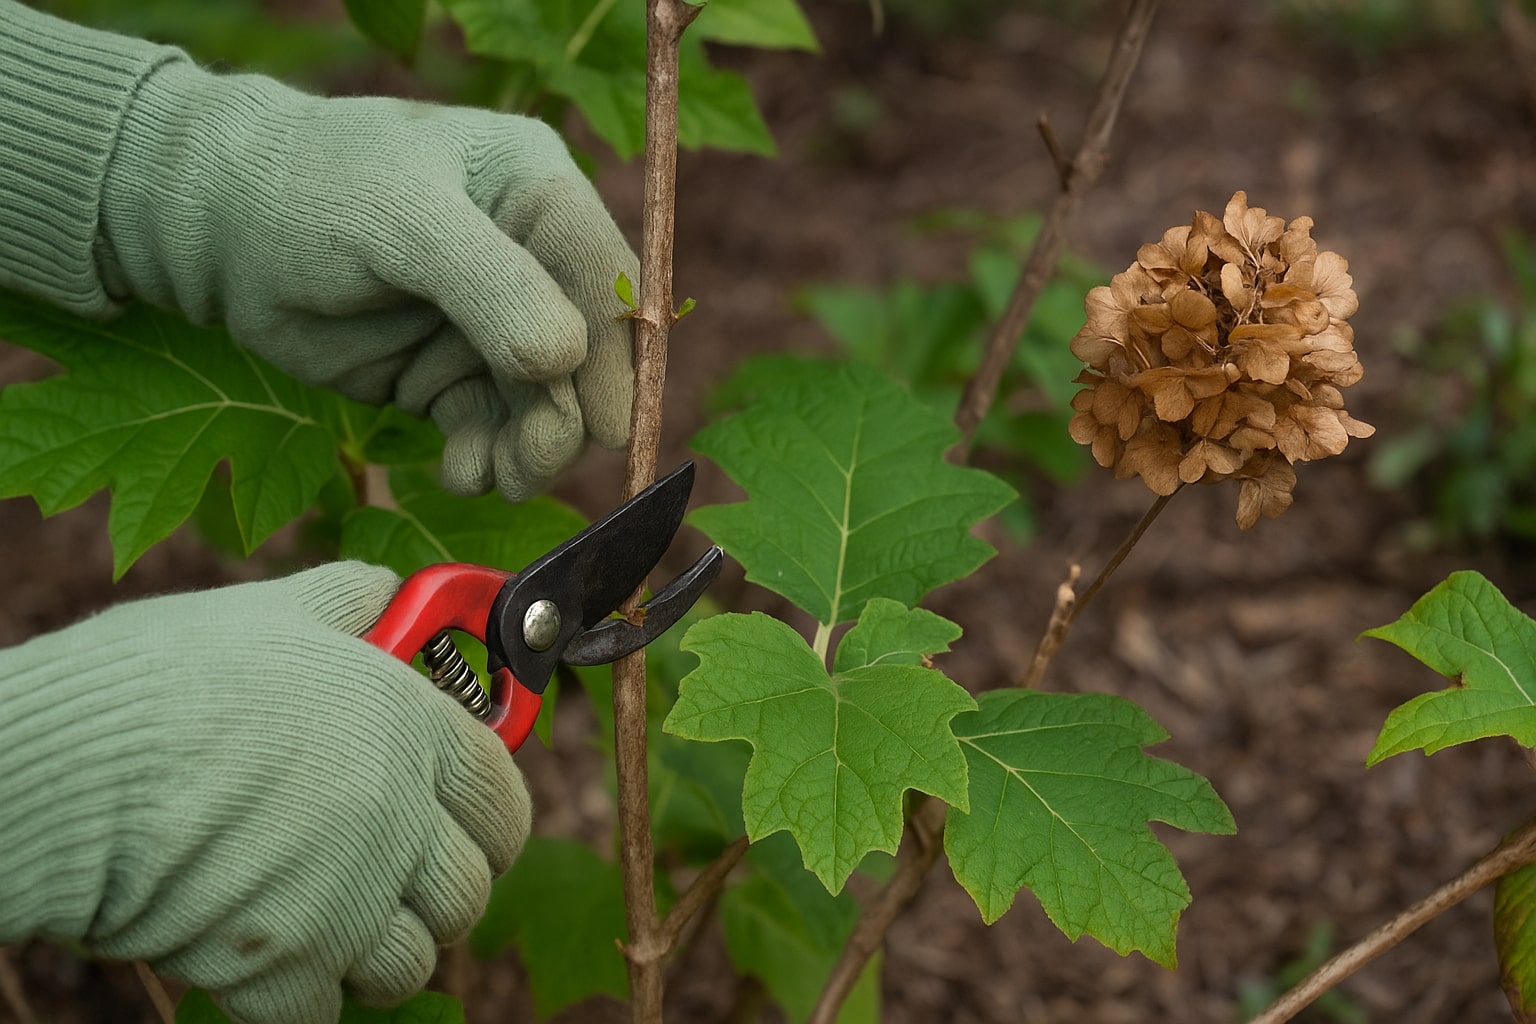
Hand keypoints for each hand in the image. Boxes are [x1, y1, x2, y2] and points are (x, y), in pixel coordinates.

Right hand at [0, 563, 529, 1023]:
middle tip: (389, 878)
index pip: (503, 798)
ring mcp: (349, 901)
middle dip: (434, 894)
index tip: (472, 826)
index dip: (490, 819)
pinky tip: (264, 954)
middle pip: (466, 892)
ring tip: (328, 919)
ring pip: (408, 962)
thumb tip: (384, 588)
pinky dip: (298, 995)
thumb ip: (345, 604)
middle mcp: (400, 817)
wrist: (79, 765)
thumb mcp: (272, 612)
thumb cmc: (167, 677)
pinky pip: (322, 1010)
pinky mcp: (284, 968)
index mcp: (414, 729)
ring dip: (374, 951)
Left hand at [99, 60, 637, 500]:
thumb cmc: (311, 192)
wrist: (216, 230)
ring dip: (529, 451)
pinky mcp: (450, 376)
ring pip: (545, 406)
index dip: (617, 358)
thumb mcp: (403, 221)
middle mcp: (531, 262)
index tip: (614, 431)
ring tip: (491, 477)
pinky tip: (462, 472)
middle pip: (585, 357)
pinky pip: (493, 432)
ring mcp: (493, 326)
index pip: (605, 281)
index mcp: (539, 193)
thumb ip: (492, 286)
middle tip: (529, 467)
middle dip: (566, 417)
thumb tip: (562, 359)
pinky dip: (487, 461)